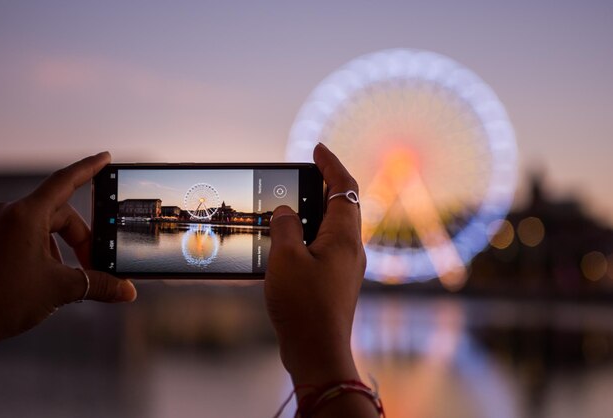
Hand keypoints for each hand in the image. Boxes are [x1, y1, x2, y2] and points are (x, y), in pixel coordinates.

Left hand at [0, 152, 136, 345]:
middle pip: (59, 213)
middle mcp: (8, 215)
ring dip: (60, 249)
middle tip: (92, 265)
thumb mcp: (59, 289)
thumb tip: (126, 290)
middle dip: (80, 239)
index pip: (65, 181)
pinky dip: (42, 252)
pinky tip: (42, 278)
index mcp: (26, 216)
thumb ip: (98, 285)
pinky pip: (24, 236)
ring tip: (62, 278)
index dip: (89, 168)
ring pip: (42, 227)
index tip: (104, 158)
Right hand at [265, 143, 366, 384]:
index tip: (316, 147)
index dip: (331, 163)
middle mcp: (351, 248)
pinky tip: (285, 244)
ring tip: (285, 207)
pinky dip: (306, 236)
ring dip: (311, 212)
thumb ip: (285, 226)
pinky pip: (323, 247)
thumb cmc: (304, 306)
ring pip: (330, 227)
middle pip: (341, 205)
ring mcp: (345, 266)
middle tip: (299, 175)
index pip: (344, 186)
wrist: (317, 353)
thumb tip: (286, 210)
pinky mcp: (334, 282)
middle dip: (321, 185)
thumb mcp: (286, 259)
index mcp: (345, 236)